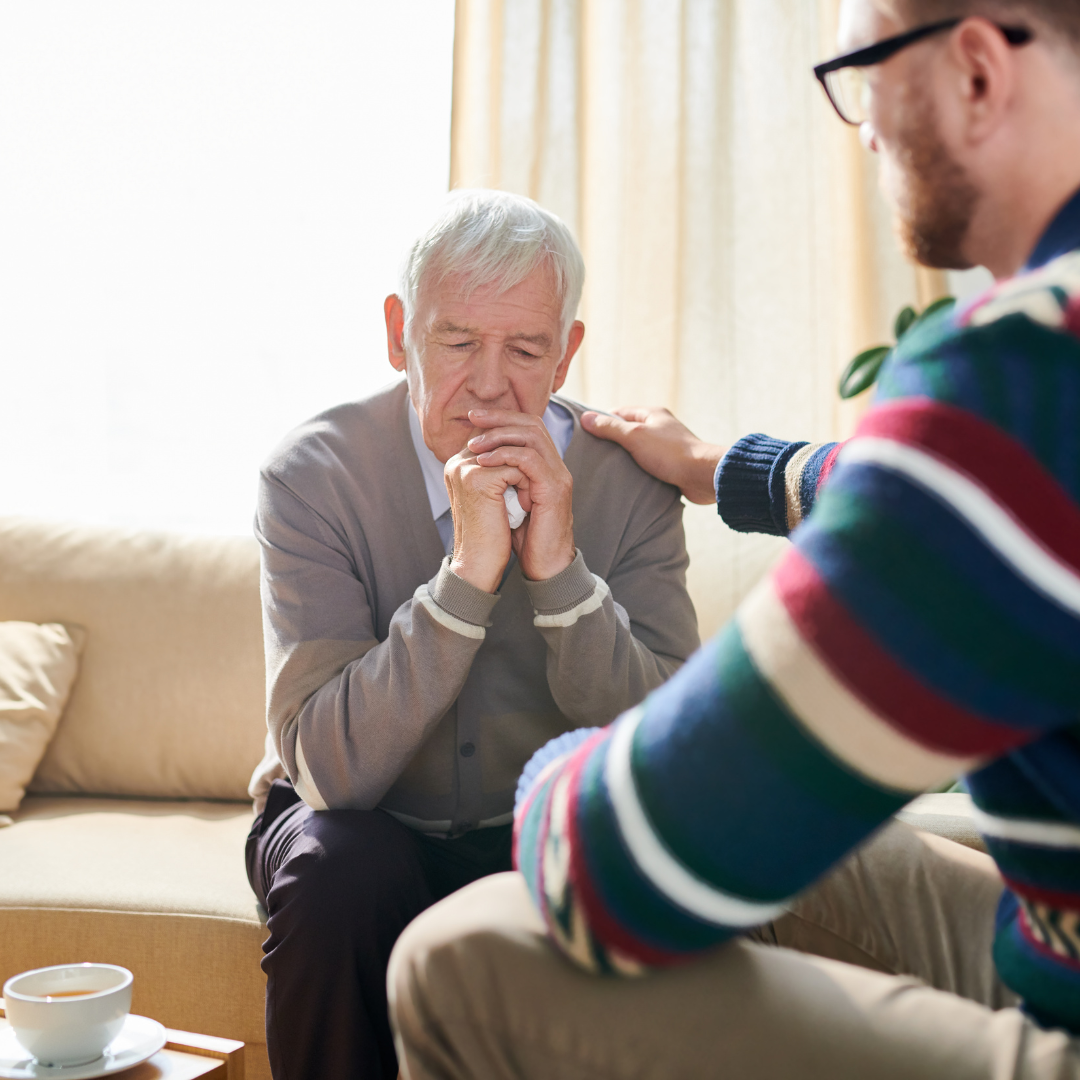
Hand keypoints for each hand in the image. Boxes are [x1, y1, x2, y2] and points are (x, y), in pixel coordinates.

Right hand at [444, 449, 523, 592]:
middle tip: (532, 489)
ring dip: (528, 475)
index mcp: (458, 464)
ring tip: (527, 500)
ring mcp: (465, 469)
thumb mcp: (493, 495)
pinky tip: (525, 506)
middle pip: (504, 440)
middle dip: (524, 462)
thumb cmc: (489, 534)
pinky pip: (516, 467)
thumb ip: (498, 470)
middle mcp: (457, 462)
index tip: (529, 480)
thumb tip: (522, 448)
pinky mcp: (478, 479)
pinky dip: (528, 486)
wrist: (479, 565)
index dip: (518, 455)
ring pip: (513, 453)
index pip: (495, 438)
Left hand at [466, 408, 575, 581]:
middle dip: (499, 418)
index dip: (501, 417)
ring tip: (474, 445)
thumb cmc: (525, 537)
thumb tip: (475, 458)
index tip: (474, 418)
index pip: (528, 426)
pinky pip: (530, 459)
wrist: (545, 565)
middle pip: (531, 423)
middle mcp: (556, 466)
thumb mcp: (508, 499)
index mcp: (546, 466)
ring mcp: (558, 476)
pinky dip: (505, 455)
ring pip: (532, 436)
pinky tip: (485, 461)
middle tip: (472, 419)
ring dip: (499, 435)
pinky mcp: (554, 489)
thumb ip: (501, 477)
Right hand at [580, 407, 724, 504]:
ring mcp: (667, 446)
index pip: (620, 412)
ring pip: (638, 449)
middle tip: (594, 454)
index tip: (587, 434)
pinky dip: (638, 470)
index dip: (602, 421)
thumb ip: (610, 427)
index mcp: (653, 414)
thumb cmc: (670, 453)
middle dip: (613, 442)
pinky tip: (628, 479)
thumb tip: (585, 418)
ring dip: (626, 458)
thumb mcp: (635, 436)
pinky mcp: (672, 464)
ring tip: (608, 469)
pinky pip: (649, 464)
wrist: (702, 476)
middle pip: (629, 431)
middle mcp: (661, 427)